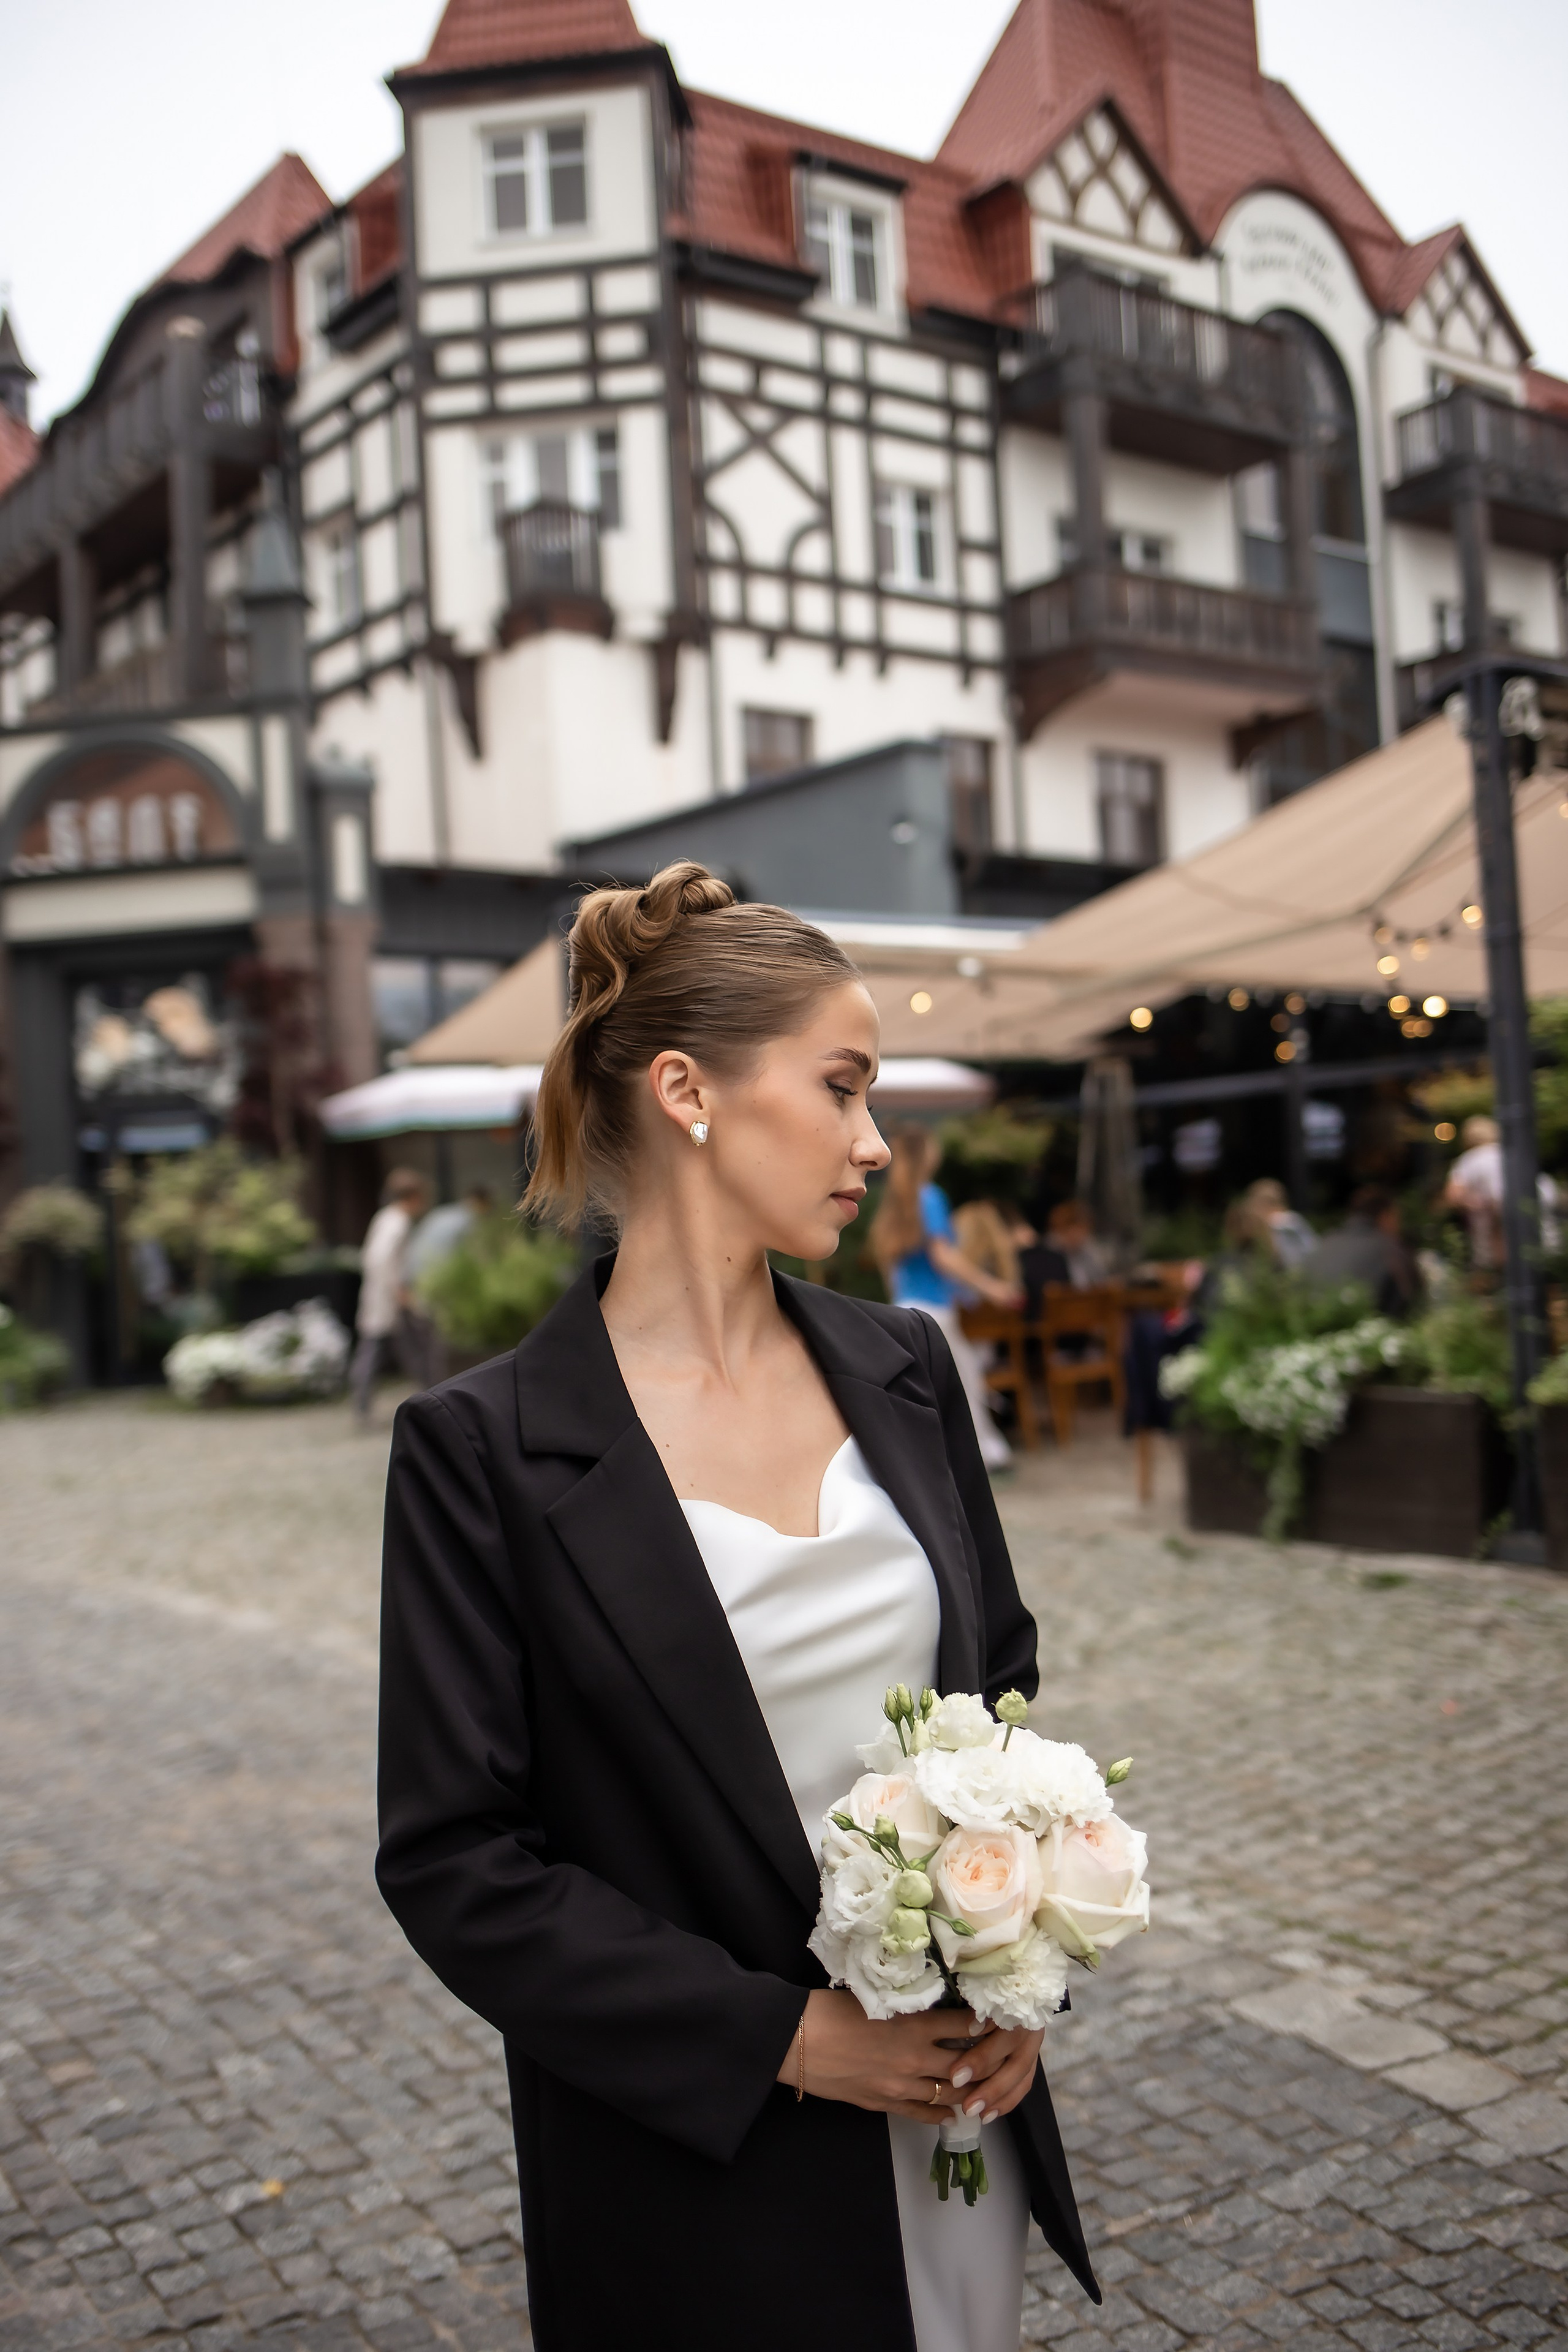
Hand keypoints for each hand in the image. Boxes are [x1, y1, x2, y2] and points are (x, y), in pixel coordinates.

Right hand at [778, 1990, 1043, 2123]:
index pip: (961, 2025)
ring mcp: (899, 2085)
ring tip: (986, 2088)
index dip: (984, 2023)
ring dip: (968, 2092)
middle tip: (1002, 2058)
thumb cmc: (830, 2009)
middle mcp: (912, 2057)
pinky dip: (940, 2114)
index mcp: (911, 2024)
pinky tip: (953, 2114)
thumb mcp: (874, 1998)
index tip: (999, 2020)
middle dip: (985, 2063)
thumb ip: (905, 2007)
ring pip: (947, 2093)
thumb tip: (928, 2006)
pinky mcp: (883, 2102)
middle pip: (963, 2065)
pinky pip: (921, 2113)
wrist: (797, 2040)